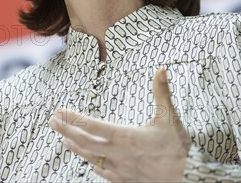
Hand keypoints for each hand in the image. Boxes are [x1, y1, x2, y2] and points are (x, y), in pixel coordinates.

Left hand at [49, 68, 190, 182]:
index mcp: (126, 137)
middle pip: (84, 142)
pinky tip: (88, 161)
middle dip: (66, 130)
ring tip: (63, 139)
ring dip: (75, 147)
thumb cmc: (178, 149)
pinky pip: (103, 172)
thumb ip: (162, 93)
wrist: (188, 180)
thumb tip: (161, 69)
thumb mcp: (170, 118)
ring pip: (90, 158)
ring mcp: (120, 169)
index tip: (59, 111)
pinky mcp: (124, 180)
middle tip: (52, 122)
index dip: (73, 118)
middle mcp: (118, 154)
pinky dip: (92, 164)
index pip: (91, 126)